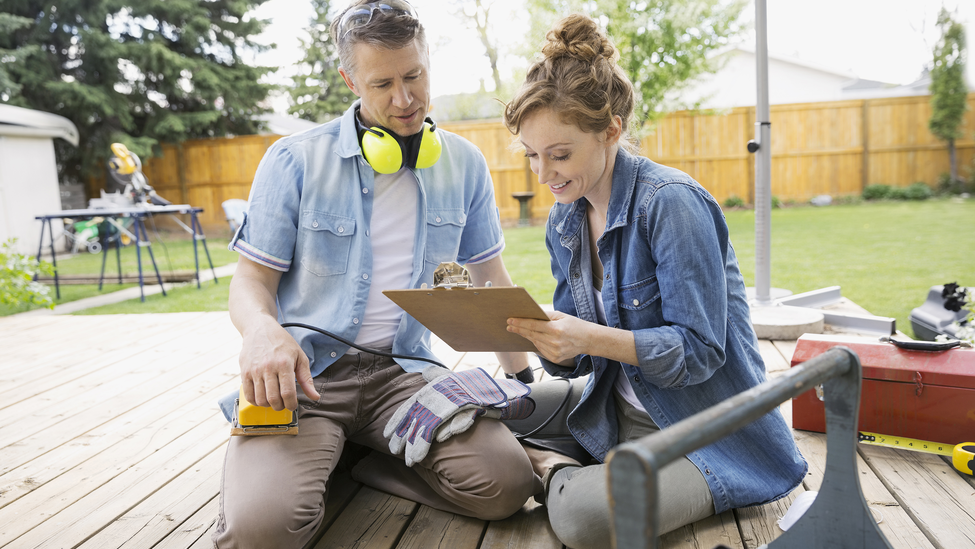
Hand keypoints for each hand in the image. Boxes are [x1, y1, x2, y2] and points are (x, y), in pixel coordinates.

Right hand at [239, 317, 318, 410]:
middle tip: (284, 403)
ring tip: (274, 400)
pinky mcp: (244, 372)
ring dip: (268, 405)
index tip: (293, 405)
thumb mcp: (300, 356)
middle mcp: (268, 368)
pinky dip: (256, 402)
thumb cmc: (282, 342)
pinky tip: (262, 397)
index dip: (291, 404)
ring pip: (260, 399)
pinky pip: (248, 395)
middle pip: (273, 399)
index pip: (288, 393)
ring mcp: (254, 371)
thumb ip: (307, 379)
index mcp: (284, 364)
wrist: (260, 329)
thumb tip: (315, 397)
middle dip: (281, 406)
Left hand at [384, 366, 533, 465]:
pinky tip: (442, 440)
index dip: (400, 419)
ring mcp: (461, 400)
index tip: (387, 433)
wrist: (502, 391)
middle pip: (421, 416)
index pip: (413, 404)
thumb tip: (426, 371)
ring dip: (423, 441)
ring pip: (436, 422)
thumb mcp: (456, 382)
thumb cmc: (476, 389)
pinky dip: (453, 428)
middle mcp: (447, 393)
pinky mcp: (476, 406)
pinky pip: (462, 418)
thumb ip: (440, 377)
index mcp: (439, 388)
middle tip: (395, 451)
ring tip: (413, 458)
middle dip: (406, 435)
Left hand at [507, 310, 593, 364]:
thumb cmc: (574, 325)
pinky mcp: (555, 359)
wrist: (588, 340)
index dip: (520, 323)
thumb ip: (545, 316)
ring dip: (526, 336)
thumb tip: (530, 315)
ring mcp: (554, 352)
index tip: (510, 320)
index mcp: (556, 329)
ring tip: (518, 330)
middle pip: (531, 335)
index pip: (533, 326)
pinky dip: (535, 343)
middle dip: (519, 330)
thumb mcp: (561, 316)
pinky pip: (540, 350)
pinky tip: (532, 338)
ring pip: (534, 343)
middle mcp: (554, 342)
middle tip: (509, 326)